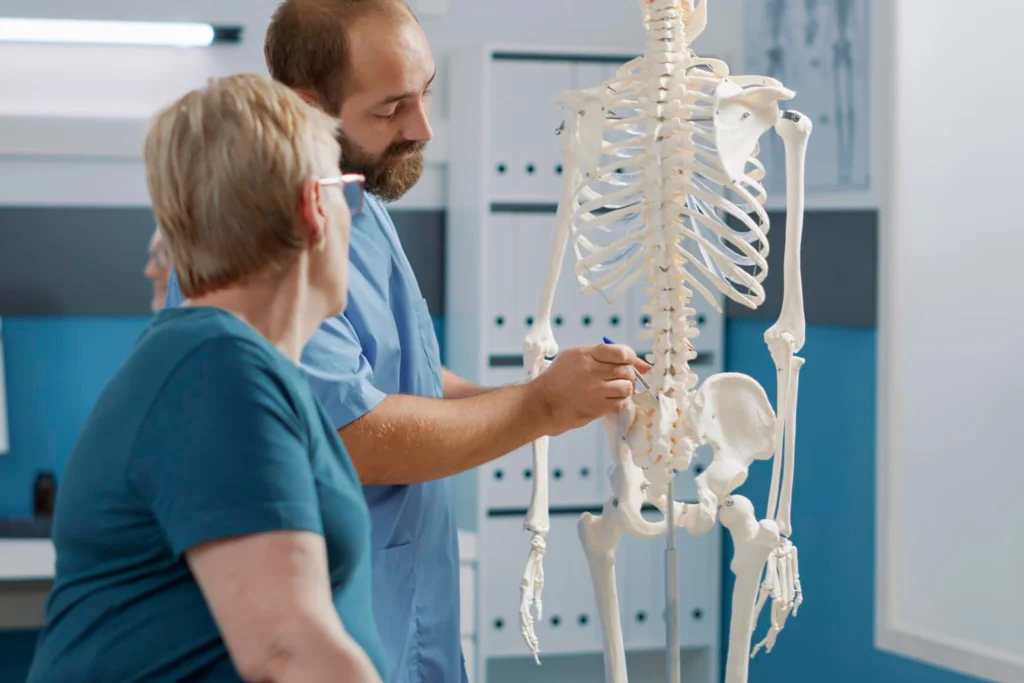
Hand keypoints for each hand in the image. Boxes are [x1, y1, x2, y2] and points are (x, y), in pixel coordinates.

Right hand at [531, 344, 649, 435]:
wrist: (542, 403)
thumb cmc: (557, 379)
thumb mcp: (573, 357)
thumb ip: (600, 355)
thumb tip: (634, 361)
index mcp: (586, 354)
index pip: (621, 352)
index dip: (631, 357)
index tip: (631, 362)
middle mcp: (592, 371)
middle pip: (627, 370)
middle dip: (628, 375)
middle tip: (619, 379)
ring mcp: (595, 390)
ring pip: (627, 387)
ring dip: (625, 389)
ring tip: (615, 390)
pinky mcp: (597, 407)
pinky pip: (621, 404)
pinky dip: (620, 402)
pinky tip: (610, 400)